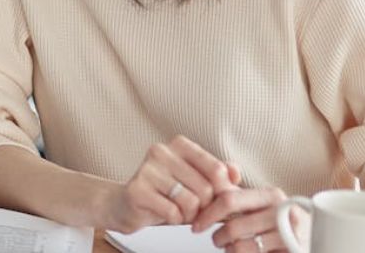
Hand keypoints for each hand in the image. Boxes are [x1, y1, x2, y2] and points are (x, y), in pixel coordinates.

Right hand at [102, 135, 239, 232]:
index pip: (217, 169)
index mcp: (179, 144)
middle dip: (204, 207)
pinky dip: (174, 219)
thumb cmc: (166, 192)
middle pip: (206, 188)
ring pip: (191, 202)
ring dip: (189, 215)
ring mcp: (147, 169)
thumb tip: (236, 173)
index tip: (215, 200)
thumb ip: (219, 174)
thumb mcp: (196, 180)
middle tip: (193, 209)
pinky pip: (173, 212)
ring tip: (178, 210)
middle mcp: (161, 151)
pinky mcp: (137, 190)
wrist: (128, 204)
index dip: (222, 191)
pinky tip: (165, 214)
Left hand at [197, 186, 306, 252]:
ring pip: (241, 246)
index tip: (196, 225)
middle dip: (218, 236)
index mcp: (270, 195)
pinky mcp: (292, 250)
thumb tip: (208, 181)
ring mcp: (289, 234)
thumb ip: (235, 196)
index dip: (207, 213)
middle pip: (233, 226)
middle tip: (216, 241)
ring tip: (234, 249)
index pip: (229, 199)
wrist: (310, 244)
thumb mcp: (258, 207)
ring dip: (231, 251)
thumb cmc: (278, 226)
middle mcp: (282, 211)